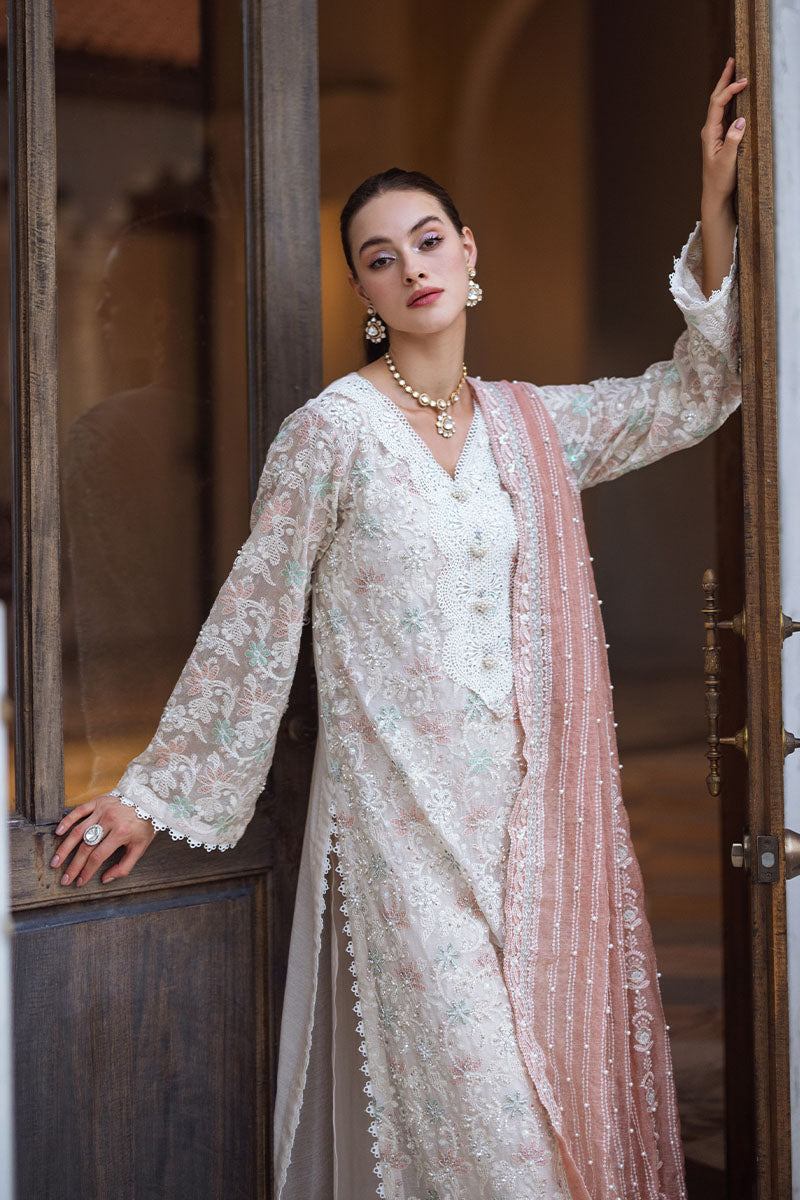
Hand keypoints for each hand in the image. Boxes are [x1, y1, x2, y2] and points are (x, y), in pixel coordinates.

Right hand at [49, 793, 155, 886]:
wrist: (150, 799)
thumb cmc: (144, 825)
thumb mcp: (141, 847)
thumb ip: (124, 866)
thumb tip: (105, 879)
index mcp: (121, 833)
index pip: (98, 856)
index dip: (87, 871)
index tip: (79, 882)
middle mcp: (110, 821)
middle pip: (86, 847)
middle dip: (74, 865)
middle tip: (64, 878)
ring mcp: (102, 810)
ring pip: (78, 831)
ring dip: (65, 848)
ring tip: (55, 861)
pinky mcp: (98, 801)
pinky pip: (79, 811)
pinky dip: (67, 821)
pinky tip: (58, 832)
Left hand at [701, 57, 747, 210]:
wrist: (715, 194)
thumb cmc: (720, 179)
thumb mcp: (728, 161)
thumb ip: (733, 140)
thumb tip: (741, 120)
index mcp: (709, 133)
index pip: (718, 104)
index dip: (730, 90)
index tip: (744, 81)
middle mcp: (710, 129)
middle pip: (716, 99)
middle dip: (724, 79)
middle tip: (732, 60)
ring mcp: (715, 132)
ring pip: (721, 104)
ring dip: (727, 87)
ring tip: (735, 70)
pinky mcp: (721, 137)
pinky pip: (726, 113)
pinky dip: (732, 100)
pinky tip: (737, 93)